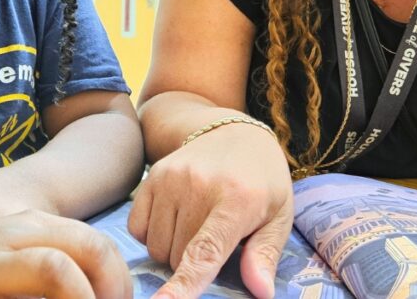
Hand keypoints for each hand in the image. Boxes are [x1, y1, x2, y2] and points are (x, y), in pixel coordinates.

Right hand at [127, 123, 292, 298]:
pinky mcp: (152, 177)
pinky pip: (137, 229)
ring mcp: (171, 178)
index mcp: (237, 200)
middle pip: (178, 256)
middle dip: (193, 261)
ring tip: (197, 225)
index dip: (185, 283)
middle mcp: (198, 186)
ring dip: (172, 249)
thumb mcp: (279, 215)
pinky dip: (152, 234)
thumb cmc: (262, 182)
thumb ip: (266, 254)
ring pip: (156, 247)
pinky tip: (175, 217)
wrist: (235, 133)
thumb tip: (261, 291)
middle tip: (216, 237)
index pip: (206, 251)